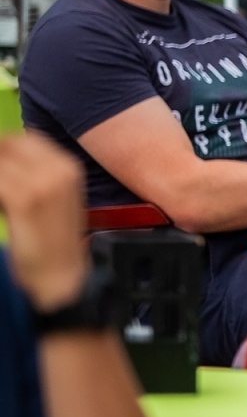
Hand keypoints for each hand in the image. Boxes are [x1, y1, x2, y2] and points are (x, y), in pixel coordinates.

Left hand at [0, 135, 88, 310]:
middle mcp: (60, 169)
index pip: (24, 139)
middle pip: (8, 145)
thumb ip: (27, 176)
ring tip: (0, 201)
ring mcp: (44, 183)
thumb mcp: (49, 201)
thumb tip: (0, 160)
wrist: (62, 277)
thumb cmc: (51, 241)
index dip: (0, 147)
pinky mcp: (25, 200)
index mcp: (69, 167)